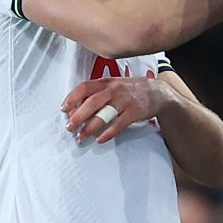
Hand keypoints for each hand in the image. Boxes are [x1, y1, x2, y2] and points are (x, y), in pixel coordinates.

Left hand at [61, 77, 176, 143]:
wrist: (158, 92)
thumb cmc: (131, 90)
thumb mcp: (114, 85)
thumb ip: (97, 93)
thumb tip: (77, 108)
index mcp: (107, 82)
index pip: (85, 87)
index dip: (72, 98)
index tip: (64, 109)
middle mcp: (114, 90)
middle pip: (92, 102)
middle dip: (78, 116)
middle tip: (69, 126)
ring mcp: (125, 101)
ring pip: (104, 114)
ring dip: (90, 127)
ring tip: (82, 136)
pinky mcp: (134, 112)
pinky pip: (119, 124)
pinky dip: (108, 133)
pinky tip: (100, 139)